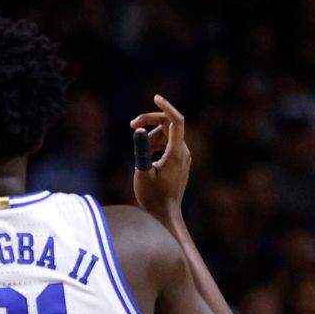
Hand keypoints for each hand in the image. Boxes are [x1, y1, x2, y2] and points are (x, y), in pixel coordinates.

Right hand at [128, 94, 191, 218]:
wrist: (165, 215)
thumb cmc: (152, 197)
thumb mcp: (142, 172)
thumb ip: (141, 149)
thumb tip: (139, 130)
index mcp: (176, 153)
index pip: (176, 121)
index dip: (166, 107)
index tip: (155, 97)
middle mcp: (183, 153)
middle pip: (169, 125)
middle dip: (150, 122)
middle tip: (131, 126)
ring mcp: (183, 158)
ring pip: (168, 135)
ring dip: (151, 135)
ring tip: (138, 150)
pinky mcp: (180, 163)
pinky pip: (169, 144)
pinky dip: (156, 143)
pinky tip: (146, 155)